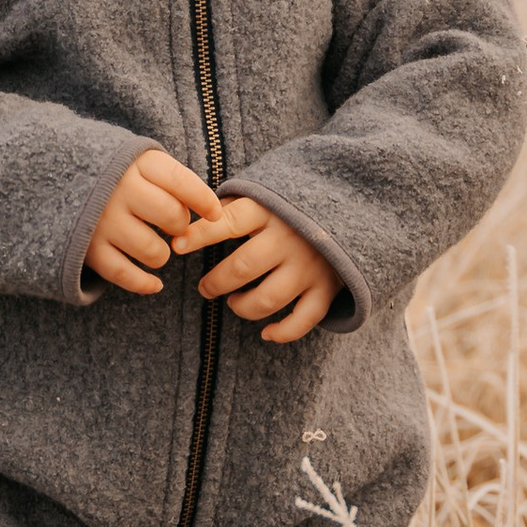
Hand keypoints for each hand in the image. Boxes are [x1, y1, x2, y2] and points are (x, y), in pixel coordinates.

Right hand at [86, 146, 224, 296]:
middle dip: (180, 226)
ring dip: (162, 255)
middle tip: (172, 226)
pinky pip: (124, 274)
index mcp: (135, 164)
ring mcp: (102, 221)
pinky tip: (155, 284)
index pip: (181, 181)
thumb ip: (172, 179)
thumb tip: (211, 211)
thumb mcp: (139, 161)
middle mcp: (118, 190)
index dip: (204, 200)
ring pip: (153, 251)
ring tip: (154, 245)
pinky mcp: (89, 249)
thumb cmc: (114, 173)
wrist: (55, 174)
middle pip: (171, 216)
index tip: (215, 214)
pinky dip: (144, 284)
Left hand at [171, 194, 337, 344]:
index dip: (200, 235)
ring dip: (243, 307)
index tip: (176, 246)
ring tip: (234, 302)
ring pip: (268, 299)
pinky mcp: (326, 287)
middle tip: (204, 288)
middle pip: (243, 267)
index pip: (228, 222)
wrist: (350, 211)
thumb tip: (185, 217)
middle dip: (216, 282)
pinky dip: (283, 332)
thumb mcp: (264, 193)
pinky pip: (304, 319)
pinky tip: (267, 333)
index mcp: (269, 210)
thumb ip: (231, 205)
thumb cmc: (291, 205)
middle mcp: (289, 238)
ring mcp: (309, 265)